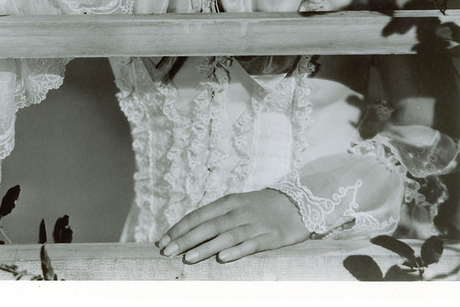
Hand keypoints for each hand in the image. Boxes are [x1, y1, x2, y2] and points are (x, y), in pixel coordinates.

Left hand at [157, 190, 308, 263]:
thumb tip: (187, 232)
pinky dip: (236, 251)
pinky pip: (251, 245)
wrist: (296, 203)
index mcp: (228, 202)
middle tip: (167, 251)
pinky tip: (223, 258)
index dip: (180, 228)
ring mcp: (255, 224)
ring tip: (188, 258)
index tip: (162, 240)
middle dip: (186, 239)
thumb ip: (216, 217)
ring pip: (226, 236)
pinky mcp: (270, 237)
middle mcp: (239, 212)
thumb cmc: (260, 208)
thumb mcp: (237, 206)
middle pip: (208, 225)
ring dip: (206, 247)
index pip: (199, 215)